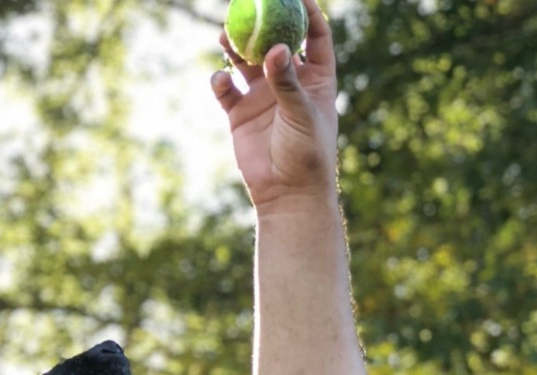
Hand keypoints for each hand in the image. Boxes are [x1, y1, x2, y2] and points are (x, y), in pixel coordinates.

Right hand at [211, 0, 338, 209]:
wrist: (287, 194)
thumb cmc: (307, 155)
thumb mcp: (302, 115)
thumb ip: (287, 82)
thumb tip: (277, 49)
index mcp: (316, 80)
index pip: (315, 36)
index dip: (307, 12)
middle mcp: (289, 83)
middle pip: (274, 40)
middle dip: (261, 22)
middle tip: (247, 6)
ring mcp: (263, 97)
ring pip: (245, 60)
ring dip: (235, 46)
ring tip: (225, 36)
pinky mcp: (240, 113)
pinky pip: (225, 89)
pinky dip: (220, 81)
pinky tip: (220, 82)